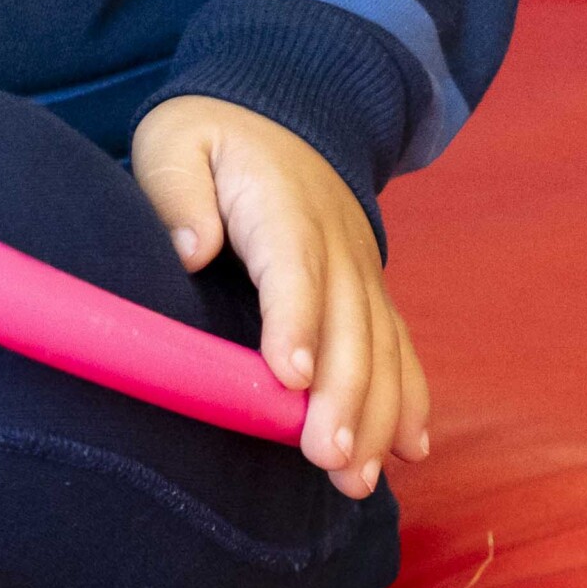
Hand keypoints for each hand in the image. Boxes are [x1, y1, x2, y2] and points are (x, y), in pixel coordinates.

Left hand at [133, 95, 429, 497]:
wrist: (277, 109)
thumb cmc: (210, 136)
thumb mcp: (176, 141)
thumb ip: (177, 189)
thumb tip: (192, 249)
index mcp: (282, 203)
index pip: (293, 266)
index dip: (297, 322)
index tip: (292, 378)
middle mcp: (336, 242)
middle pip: (348, 323)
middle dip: (344, 396)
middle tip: (329, 458)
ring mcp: (361, 269)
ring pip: (381, 346)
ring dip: (378, 415)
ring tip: (357, 478)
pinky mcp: (369, 290)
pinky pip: (399, 345)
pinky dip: (410, 398)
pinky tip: (410, 450)